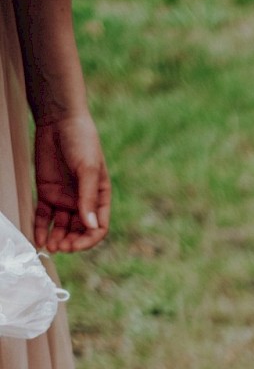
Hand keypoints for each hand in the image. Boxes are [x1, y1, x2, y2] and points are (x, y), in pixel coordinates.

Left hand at [33, 113, 110, 252]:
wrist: (59, 121)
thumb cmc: (82, 141)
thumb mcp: (88, 169)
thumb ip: (88, 198)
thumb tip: (90, 226)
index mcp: (99, 197)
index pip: (98, 227)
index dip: (88, 239)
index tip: (76, 244)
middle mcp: (82, 201)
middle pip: (78, 231)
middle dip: (71, 242)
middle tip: (61, 247)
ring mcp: (64, 198)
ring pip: (61, 227)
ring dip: (57, 239)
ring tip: (50, 246)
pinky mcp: (47, 193)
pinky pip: (44, 216)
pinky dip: (41, 228)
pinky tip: (39, 239)